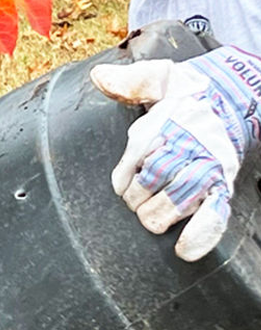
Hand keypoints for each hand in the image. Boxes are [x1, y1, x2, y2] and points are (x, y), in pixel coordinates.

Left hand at [90, 45, 260, 261]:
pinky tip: (184, 251)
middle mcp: (188, 149)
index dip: (124, 174)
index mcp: (167, 126)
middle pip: (150, 183)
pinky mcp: (222, 188)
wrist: (230, 98)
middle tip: (136, 196)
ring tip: (151, 213)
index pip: (135, 158)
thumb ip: (130, 81)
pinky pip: (214, 216)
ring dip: (156, 214)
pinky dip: (199, 235)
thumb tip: (99, 78)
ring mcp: (206, 171)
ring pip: (172, 204)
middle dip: (136, 196)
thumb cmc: (187, 94)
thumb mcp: (159, 79)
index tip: (122, 181)